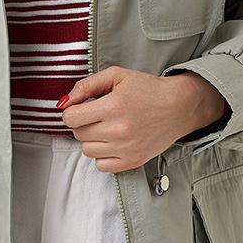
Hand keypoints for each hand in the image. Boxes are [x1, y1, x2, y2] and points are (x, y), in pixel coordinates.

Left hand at [59, 67, 228, 172]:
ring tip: (107, 128)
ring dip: (92, 139)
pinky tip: (113, 142)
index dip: (73, 111)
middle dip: (84, 123)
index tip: (83, 108)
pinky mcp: (133, 160)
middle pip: (78, 134)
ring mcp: (126, 148)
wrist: (179, 106)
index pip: (71, 118)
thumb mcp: (116, 76)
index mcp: (113, 106)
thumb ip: (86, 85)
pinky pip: (101, 166)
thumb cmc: (148, 89)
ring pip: (87, 150)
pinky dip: (103, 155)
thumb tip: (63, 103)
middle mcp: (118, 130)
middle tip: (99, 115)